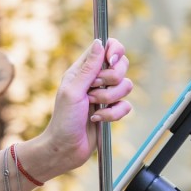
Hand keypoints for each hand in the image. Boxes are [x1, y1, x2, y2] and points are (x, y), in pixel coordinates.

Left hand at [39, 38, 133, 176]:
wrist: (66, 147)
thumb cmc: (63, 119)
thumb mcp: (73, 90)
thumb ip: (88, 68)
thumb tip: (99, 43)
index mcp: (83, 69)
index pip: (106, 48)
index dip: (114, 51)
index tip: (110, 61)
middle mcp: (95, 80)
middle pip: (122, 66)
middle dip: (111, 80)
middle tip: (93, 90)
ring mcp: (105, 95)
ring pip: (126, 86)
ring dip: (109, 99)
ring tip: (92, 107)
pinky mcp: (113, 111)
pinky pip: (126, 106)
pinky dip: (113, 114)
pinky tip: (97, 119)